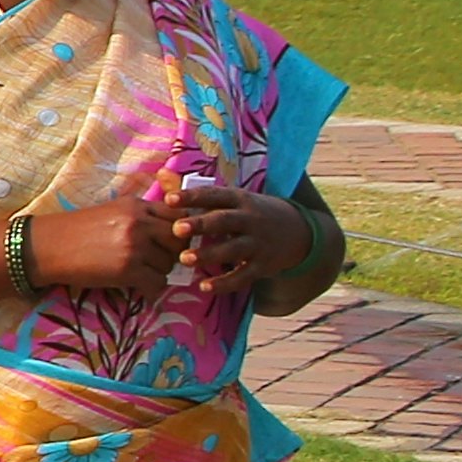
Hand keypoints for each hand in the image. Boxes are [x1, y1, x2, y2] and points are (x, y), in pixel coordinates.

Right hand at [31, 196, 183, 292]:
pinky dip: (151, 288)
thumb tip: (173, 230)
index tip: (168, 240)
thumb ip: (141, 216)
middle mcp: (139, 222)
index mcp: (136, 205)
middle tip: (158, 260)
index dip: (179, 230)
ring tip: (142, 272)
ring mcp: (135, 246)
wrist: (48, 247)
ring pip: (170, 264)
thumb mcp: (112, 212)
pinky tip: (138, 285)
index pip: (179, 215)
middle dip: (173, 252)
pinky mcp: (128, 269)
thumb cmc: (77, 231)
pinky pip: (158, 283)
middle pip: (180, 240)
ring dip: (160, 271)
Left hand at [165, 177, 310, 295]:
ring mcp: (258, 244)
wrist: (300, 233)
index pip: (215, 195)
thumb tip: (161, 174)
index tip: (170, 199)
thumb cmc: (251, 213)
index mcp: (240, 200)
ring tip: (185, 260)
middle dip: (201, 225)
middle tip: (177, 229)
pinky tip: (204, 287)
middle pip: (224, 221)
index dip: (193, 196)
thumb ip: (196, 192)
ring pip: (233, 249)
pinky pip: (243, 276)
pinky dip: (225, 283)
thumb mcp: (232, 199)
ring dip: (209, 254)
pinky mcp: (263, 266)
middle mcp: (250, 220)